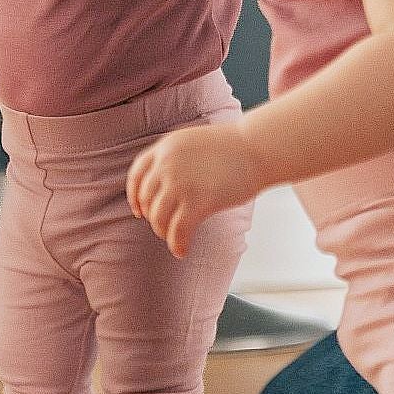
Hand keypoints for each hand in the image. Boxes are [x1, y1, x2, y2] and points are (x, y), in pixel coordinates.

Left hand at [127, 122, 262, 258]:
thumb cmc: (235, 147)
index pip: (137, 174)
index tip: (139, 210)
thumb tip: (167, 184)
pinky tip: (182, 251)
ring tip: (175, 238)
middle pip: (147, 199)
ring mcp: (181, 183)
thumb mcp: (195, 142)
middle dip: (152, 216)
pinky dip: (177, 245)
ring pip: (158, 217)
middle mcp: (168, 164)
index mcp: (166, 147)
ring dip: (164, 232)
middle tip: (164, 227)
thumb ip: (177, 158)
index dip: (134, 196)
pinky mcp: (198, 202)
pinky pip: (177, 231)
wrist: (259, 148)